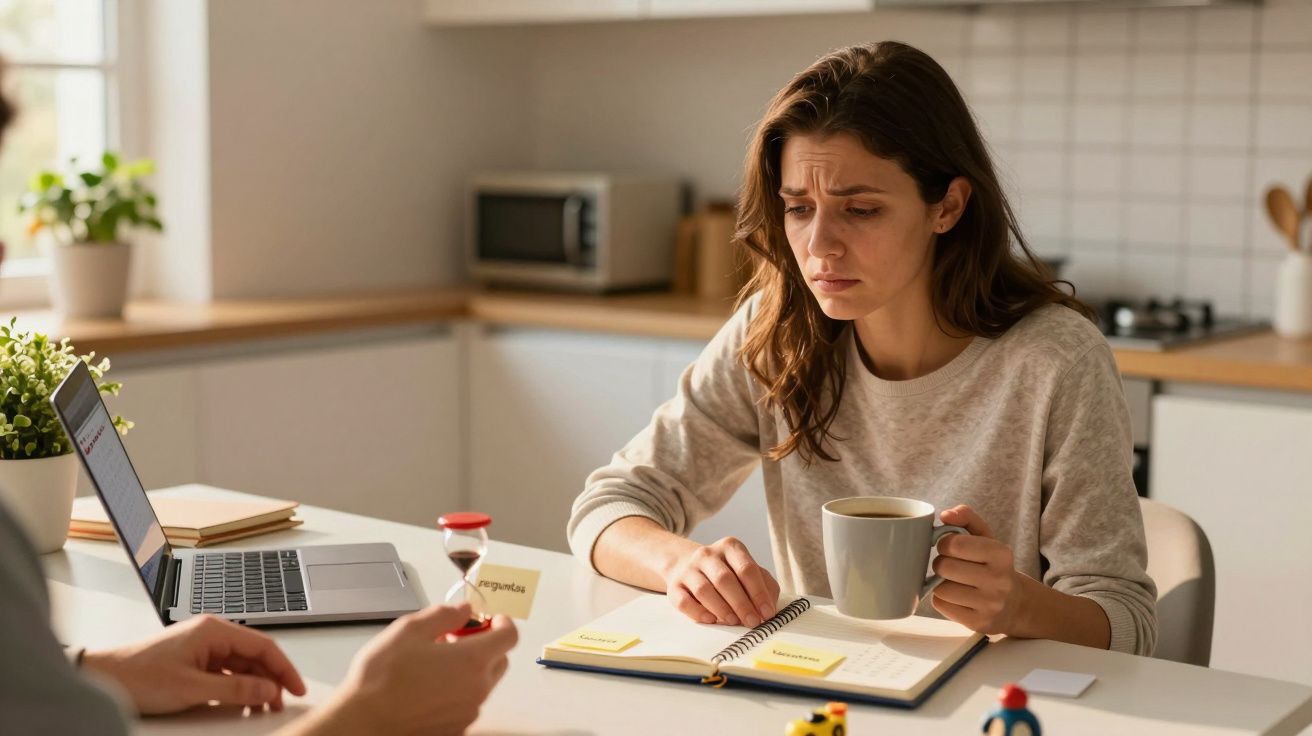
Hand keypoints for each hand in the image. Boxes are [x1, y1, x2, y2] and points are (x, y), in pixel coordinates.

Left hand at [81, 614, 305, 714]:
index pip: (263, 646)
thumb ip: (235, 689)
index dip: (284, 668)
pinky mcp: (195, 660)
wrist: (103, 677)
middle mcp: (212, 634)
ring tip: (263, 707)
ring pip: (242, 665)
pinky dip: (238, 687)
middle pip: (255, 655)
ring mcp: (204, 647)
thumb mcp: (192, 688)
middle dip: (272, 679)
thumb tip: (269, 690)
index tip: (296, 689)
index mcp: (214, 630)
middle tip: (282, 703)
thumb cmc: (139, 676)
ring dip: (255, 685)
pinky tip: (241, 703)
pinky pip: (226, 672)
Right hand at [296, 604, 516, 735]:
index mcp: (472, 660)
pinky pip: (468, 703)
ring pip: (484, 683)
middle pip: (500, 660)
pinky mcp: (456, 728)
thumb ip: (444, 614)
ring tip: (437, 663)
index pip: (510, 636)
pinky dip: (460, 690)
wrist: (363, 724)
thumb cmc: (382, 678)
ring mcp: (468, 712)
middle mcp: (478, 689)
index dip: (502, 622)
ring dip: (472, 669)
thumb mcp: (410, 629)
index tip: (490, 618)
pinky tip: (431, 686)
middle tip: (456, 637)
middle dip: (486, 644)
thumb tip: (464, 610)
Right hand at [664, 536, 778, 627]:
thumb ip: (764, 586)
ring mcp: (689, 569)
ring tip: (734, 622)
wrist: (689, 566)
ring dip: (721, 609)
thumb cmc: (728, 573)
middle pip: (725, 579)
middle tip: (752, 622)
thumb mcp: (748, 571)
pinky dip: (698, 613)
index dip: (758, 593)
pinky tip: (711, 620)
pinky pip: (684, 601)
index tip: (767, 613)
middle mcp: (707, 554)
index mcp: (730, 547)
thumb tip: (768, 608)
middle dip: (742, 604)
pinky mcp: (674, 585)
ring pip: (703, 590)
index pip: (746, 568)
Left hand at [929, 505, 1025, 635]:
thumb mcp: (986, 538)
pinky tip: (957, 597)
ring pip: (940, 588)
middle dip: (942, 563)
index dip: (944, 543)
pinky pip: (941, 605)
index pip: (954, 544)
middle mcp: (999, 581)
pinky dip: (943, 599)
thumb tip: (945, 515)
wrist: (1016, 605)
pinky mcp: (979, 623)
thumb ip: (966, 517)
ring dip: (941, 583)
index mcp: (1001, 554)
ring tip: (955, 582)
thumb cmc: (993, 566)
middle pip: (944, 567)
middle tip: (951, 565)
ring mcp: (990, 605)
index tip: (950, 547)